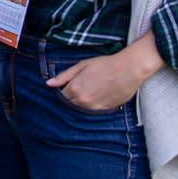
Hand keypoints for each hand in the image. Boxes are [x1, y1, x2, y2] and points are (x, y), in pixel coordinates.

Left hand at [45, 32, 165, 109]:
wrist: (128, 69)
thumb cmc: (105, 64)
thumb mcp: (82, 66)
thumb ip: (64, 76)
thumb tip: (49, 84)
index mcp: (75, 87)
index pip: (60, 97)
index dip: (60, 94)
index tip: (63, 91)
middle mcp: (82, 100)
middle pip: (68, 106)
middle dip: (68, 102)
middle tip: (74, 94)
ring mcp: (94, 107)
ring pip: (79, 111)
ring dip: (78, 106)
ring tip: (85, 97)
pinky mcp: (104, 110)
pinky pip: (92, 113)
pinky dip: (90, 109)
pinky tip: (94, 100)